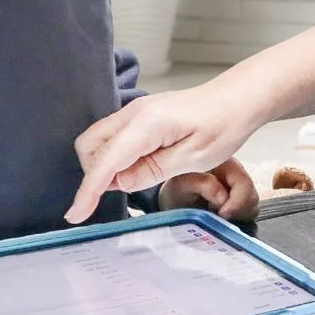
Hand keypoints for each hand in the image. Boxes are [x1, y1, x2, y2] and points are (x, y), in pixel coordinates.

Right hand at [67, 77, 258, 223]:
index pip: (105, 162)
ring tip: (134, 180)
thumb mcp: (193, 158)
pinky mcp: (141, 114)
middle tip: (118, 195)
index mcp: (146, 124)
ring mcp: (136, 111)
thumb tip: (118, 184)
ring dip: (103, 165)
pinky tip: (137, 168)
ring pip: (98, 140)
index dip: (88, 191)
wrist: (239, 98)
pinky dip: (113, 156)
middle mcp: (134, 113)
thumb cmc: (224, 125)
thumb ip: (152, 171)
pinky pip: (113, 136)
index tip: (75, 215)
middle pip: (89, 146)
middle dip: (93, 175)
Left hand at [160, 157, 260, 222]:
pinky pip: (247, 212)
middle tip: (216, 214)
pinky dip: (236, 218)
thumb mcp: (182, 184)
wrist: (173, 198)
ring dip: (236, 215)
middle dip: (236, 210)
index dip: (236, 202)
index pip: (244, 183)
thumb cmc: (176, 188)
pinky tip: (219, 216)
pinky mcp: (240, 201)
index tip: (221, 213)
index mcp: (225, 163)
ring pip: (252, 206)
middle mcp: (237, 174)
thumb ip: (201, 184)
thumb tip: (222, 196)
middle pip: (252, 196)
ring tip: (215, 214)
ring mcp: (240, 188)